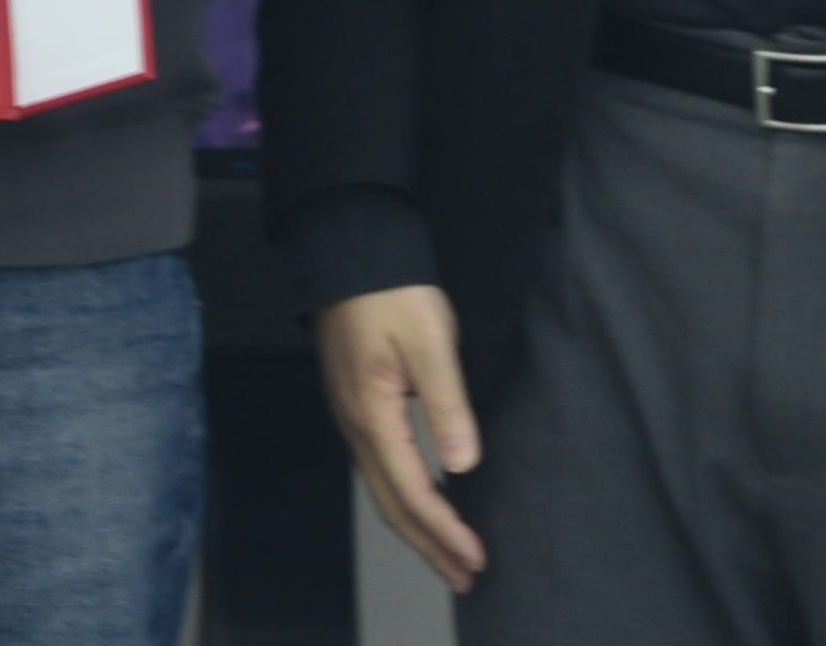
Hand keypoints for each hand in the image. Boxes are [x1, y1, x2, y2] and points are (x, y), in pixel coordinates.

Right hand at [315, 284, 484, 588]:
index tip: (476, 558)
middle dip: (428, 546)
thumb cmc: (390, 288)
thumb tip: (461, 464)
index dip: (444, 530)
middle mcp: (356, 423)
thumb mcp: (429, 341)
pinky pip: (380, 468)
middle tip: (466, 578)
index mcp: (372, 412)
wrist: (349, 248)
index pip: (411, 490)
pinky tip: (425, 503)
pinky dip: (406, 498)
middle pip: (390, 503)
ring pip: (382, 488)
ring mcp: (353, 414)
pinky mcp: (359, 403)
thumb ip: (447, 403)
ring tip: (450, 556)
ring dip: (417, 527)